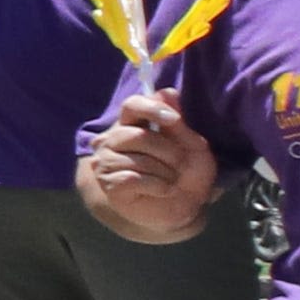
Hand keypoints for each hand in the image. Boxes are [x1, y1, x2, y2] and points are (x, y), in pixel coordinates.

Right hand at [74, 93, 213, 236]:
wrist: (184, 207)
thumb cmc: (187, 173)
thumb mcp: (193, 146)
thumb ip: (178, 122)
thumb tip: (168, 92)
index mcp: (134, 124)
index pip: (133, 105)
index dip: (151, 108)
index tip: (174, 119)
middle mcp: (114, 139)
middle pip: (139, 136)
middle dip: (170, 153)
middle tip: (181, 166)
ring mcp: (107, 161)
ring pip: (138, 160)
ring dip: (167, 173)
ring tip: (173, 181)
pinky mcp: (108, 183)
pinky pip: (134, 178)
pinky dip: (158, 186)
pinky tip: (163, 190)